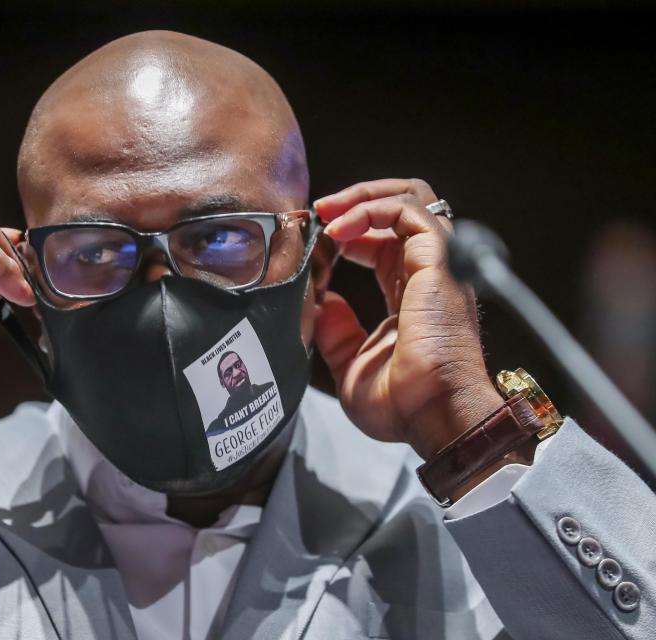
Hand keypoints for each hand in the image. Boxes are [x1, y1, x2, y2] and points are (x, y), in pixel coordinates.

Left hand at [313, 179, 503, 460]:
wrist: (433, 416)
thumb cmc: (402, 404)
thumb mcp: (350, 363)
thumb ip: (336, 330)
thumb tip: (321, 303)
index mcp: (411, 296)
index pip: (385, 242)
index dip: (351, 231)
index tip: (318, 238)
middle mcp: (427, 275)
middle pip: (402, 208)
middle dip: (357, 200)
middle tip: (320, 209)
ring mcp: (437, 265)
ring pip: (410, 197)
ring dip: (362, 197)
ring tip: (327, 210)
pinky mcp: (438, 261)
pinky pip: (408, 211)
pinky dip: (370, 209)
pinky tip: (340, 230)